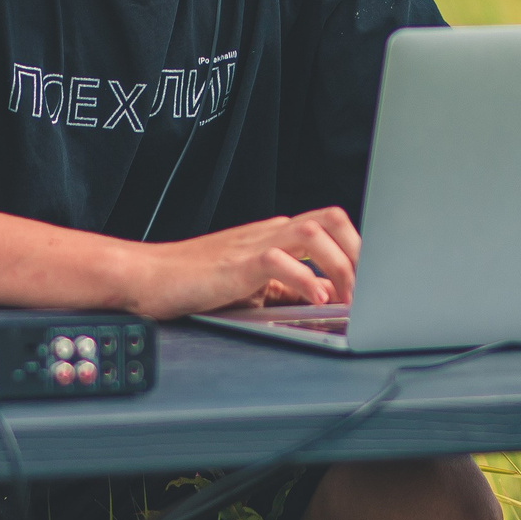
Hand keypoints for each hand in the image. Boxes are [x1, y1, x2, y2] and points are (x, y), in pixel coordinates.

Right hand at [124, 207, 361, 319]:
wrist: (147, 277)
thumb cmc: (192, 282)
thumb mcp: (250, 286)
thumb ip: (286, 288)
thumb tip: (325, 298)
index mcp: (276, 236)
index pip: (331, 227)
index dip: (358, 251)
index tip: (373, 282)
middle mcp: (270, 232)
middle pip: (332, 219)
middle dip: (359, 251)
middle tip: (369, 288)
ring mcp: (254, 244)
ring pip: (315, 233)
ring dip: (341, 266)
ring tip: (348, 298)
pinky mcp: (237, 263)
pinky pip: (281, 261)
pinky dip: (305, 280)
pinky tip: (314, 300)